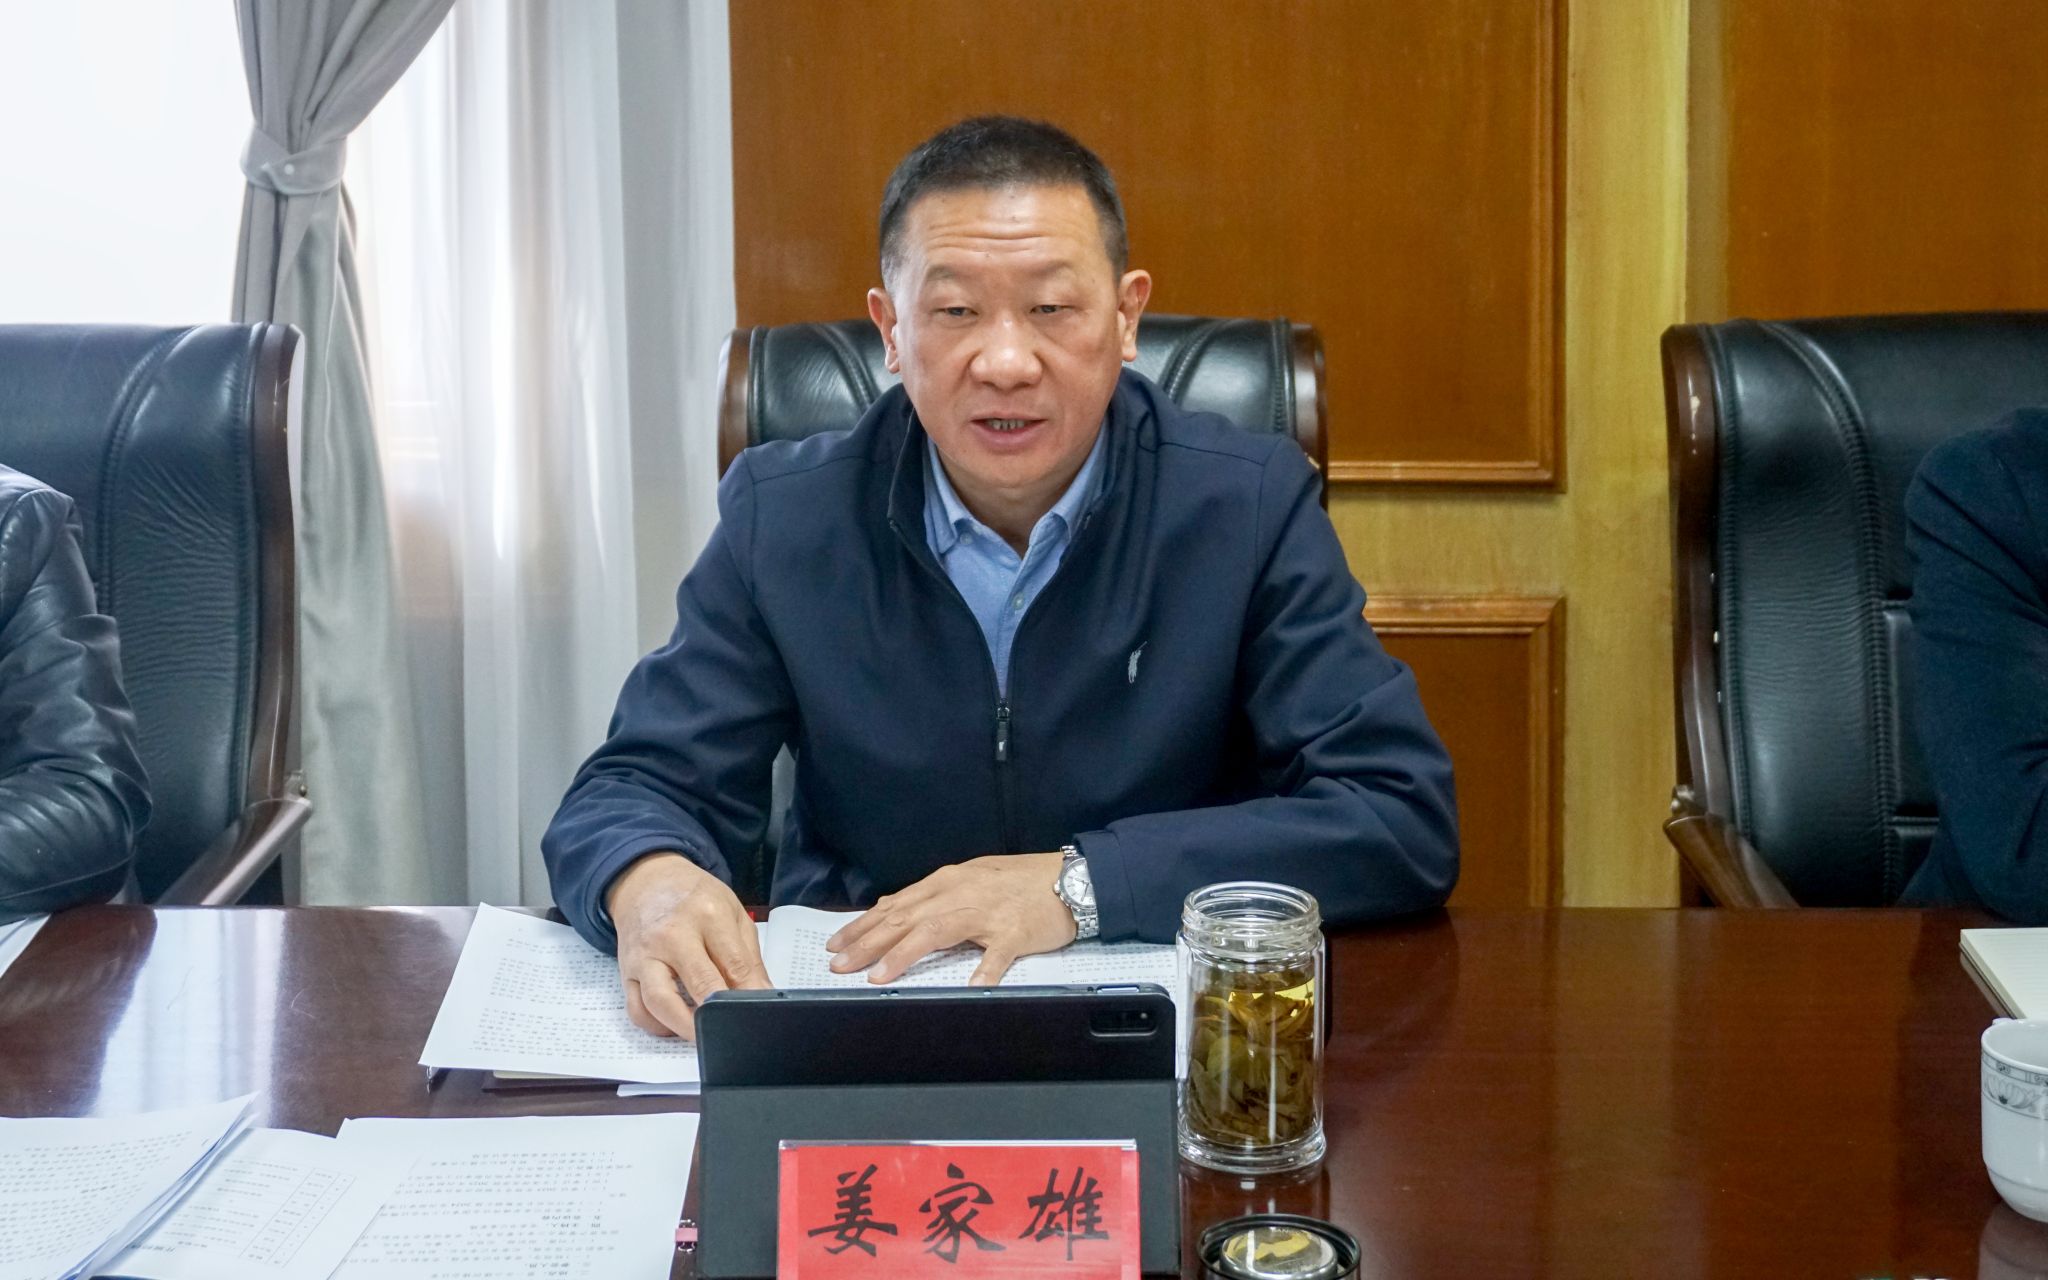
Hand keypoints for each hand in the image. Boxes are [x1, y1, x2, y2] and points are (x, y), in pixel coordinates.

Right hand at [605, 852, 769, 1039]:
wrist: (646, 882)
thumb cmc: (694, 898)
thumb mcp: (732, 913)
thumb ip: (748, 956)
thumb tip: (762, 995)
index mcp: (707, 915)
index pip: (733, 964)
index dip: (749, 995)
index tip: (759, 1014)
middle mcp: (672, 935)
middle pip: (699, 985)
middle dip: (719, 1014)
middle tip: (734, 1030)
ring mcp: (645, 955)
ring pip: (660, 1003)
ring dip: (684, 1027)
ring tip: (704, 1035)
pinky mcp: (626, 972)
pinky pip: (637, 1010)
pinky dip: (656, 1026)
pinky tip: (675, 1025)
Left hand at [824, 851, 1075, 985]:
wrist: (1070, 878)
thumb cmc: (1019, 882)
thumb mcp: (969, 881)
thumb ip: (933, 897)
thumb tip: (894, 909)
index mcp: (946, 883)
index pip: (895, 906)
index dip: (863, 927)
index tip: (836, 945)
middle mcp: (959, 893)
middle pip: (905, 918)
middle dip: (868, 943)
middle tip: (839, 964)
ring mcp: (987, 913)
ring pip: (935, 931)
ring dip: (903, 954)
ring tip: (878, 975)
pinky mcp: (1014, 932)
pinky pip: (996, 955)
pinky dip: (981, 972)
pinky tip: (968, 989)